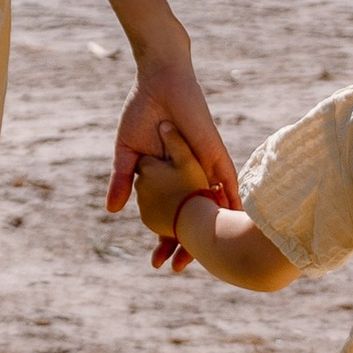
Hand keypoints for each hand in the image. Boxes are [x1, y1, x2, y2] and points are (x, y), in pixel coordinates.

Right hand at [104, 49, 237, 272]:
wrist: (160, 83)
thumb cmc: (142, 112)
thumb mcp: (128, 153)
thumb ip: (123, 180)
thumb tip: (112, 211)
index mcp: (168, 179)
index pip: (169, 216)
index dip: (164, 239)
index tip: (158, 262)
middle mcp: (190, 177)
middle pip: (193, 218)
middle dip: (187, 245)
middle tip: (178, 269)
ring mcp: (204, 168)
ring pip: (213, 207)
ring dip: (214, 230)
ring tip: (215, 259)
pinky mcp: (214, 155)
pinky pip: (229, 182)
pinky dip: (235, 201)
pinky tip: (241, 222)